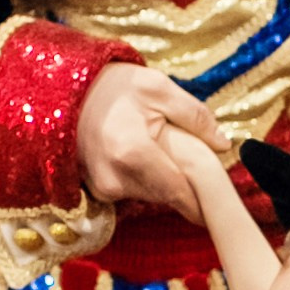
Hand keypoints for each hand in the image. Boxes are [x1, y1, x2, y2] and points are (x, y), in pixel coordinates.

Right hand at [77, 63, 223, 214]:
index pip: (180, 192)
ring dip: (166, 181)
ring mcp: (103, 188)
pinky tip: (146, 155)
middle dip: (187, 185)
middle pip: (168, 197)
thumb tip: (223, 144)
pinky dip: (147, 179)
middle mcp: (115, 179)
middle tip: (197, 162)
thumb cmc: (113, 86)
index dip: (203, 201)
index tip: (222, 204)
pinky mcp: (98, 190)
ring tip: (166, 150)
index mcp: (133, 153)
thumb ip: (195, 116)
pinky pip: (135, 192)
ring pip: (152, 196)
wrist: (65, 91)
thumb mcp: (158, 87)